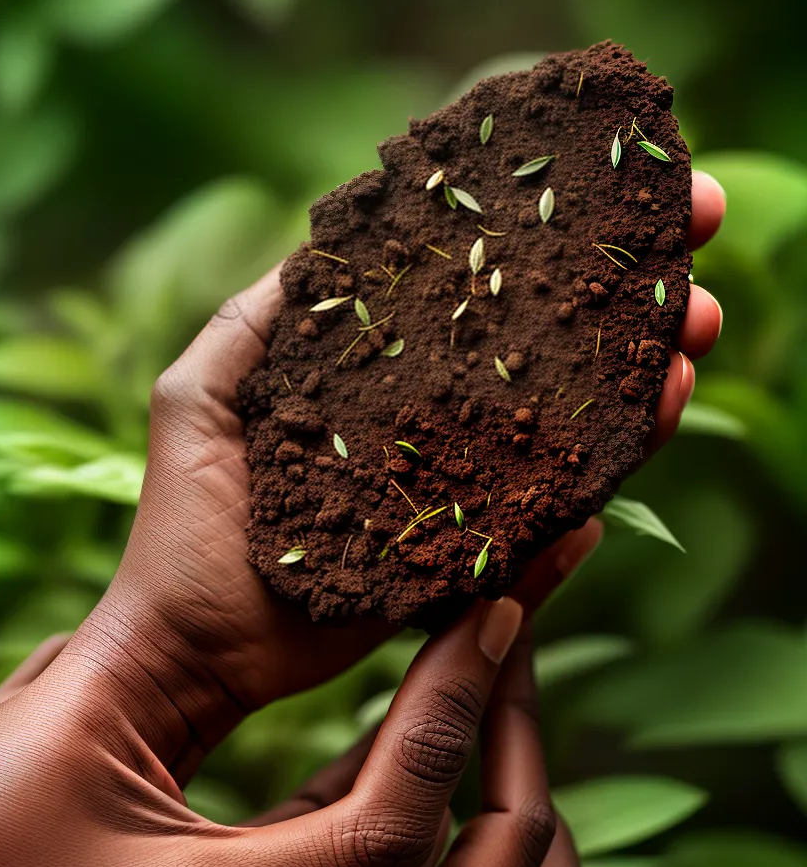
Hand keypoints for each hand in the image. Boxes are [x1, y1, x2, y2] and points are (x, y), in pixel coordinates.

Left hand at [72, 172, 724, 781]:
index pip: (455, 306)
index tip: (607, 216)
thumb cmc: (182, 524)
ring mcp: (438, 497)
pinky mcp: (451, 564)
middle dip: (604, 322)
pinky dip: (583, 494)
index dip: (525, 259)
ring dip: (619, 395)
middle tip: (684, 285)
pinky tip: (636, 445)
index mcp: (356, 379)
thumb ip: (251, 325)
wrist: (195, 650)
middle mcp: (408, 429)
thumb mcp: (197, 398)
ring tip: (685, 351)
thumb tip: (323, 246)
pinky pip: (530, 527)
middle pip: (519, 366)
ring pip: (542, 440)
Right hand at [169, 627, 579, 866]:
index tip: (486, 609)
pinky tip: (490, 786)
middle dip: (517, 710)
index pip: (423, 787)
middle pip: (523, 820)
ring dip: (531, 771)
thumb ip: (297, 841)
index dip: (456, 684)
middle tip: (503, 632)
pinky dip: (523, 835)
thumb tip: (368, 735)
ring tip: (501, 697)